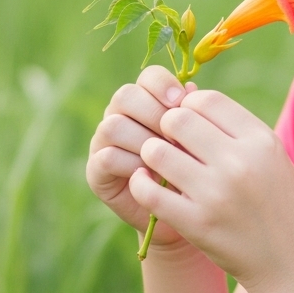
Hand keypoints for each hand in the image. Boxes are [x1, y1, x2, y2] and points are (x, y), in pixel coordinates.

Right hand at [86, 66, 198, 251]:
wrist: (181, 214)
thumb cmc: (193, 171)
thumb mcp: (198, 141)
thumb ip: (192, 116)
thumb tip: (193, 90)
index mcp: (146, 101)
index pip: (148, 77)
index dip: (163, 84)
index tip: (182, 101)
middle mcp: (120, 115)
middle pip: (126, 95)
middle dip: (152, 112)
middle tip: (174, 134)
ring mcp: (104, 142)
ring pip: (114, 125)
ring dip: (143, 141)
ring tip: (166, 158)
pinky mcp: (95, 170)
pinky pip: (107, 157)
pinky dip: (131, 164)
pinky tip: (152, 174)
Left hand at [128, 88, 293, 292]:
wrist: (292, 262)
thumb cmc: (281, 205)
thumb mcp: (274, 158)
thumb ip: (238, 130)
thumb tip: (190, 100)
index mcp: (261, 141)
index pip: (206, 99)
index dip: (189, 105)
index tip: (188, 121)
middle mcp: (239, 162)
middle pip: (177, 119)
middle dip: (166, 127)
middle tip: (170, 142)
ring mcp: (216, 194)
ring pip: (156, 151)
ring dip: (152, 155)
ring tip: (160, 164)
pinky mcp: (196, 224)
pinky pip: (149, 192)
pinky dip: (142, 184)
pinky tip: (149, 185)